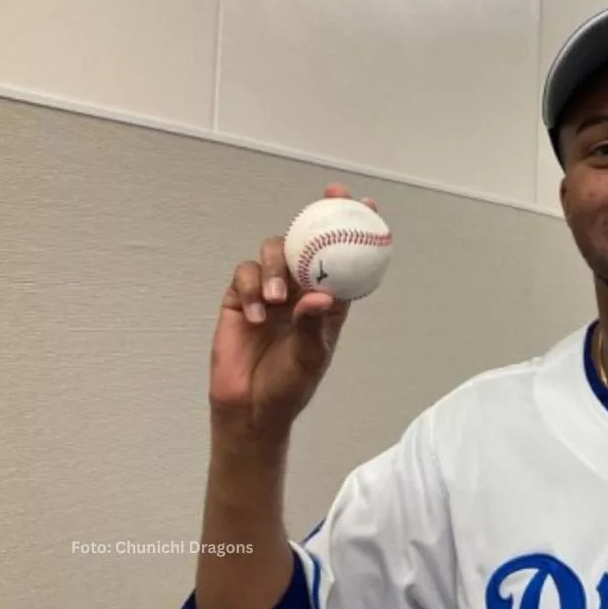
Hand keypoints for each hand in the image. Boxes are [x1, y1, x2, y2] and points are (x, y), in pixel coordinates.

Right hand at [208, 183, 377, 437]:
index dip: (353, 229)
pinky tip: (257, 317)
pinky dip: (251, 290)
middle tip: (326, 200)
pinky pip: (244, 276)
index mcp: (328, 300)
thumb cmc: (290, 385)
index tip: (367, 204)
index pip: (343, 259)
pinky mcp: (240, 298)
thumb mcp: (310, 357)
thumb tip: (320, 295)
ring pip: (273, 253)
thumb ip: (313, 325)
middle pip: (307, 242)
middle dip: (316, 218)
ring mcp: (269, 291)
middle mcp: (300, 289)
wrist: (252, 408)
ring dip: (276, 269)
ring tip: (277, 300)